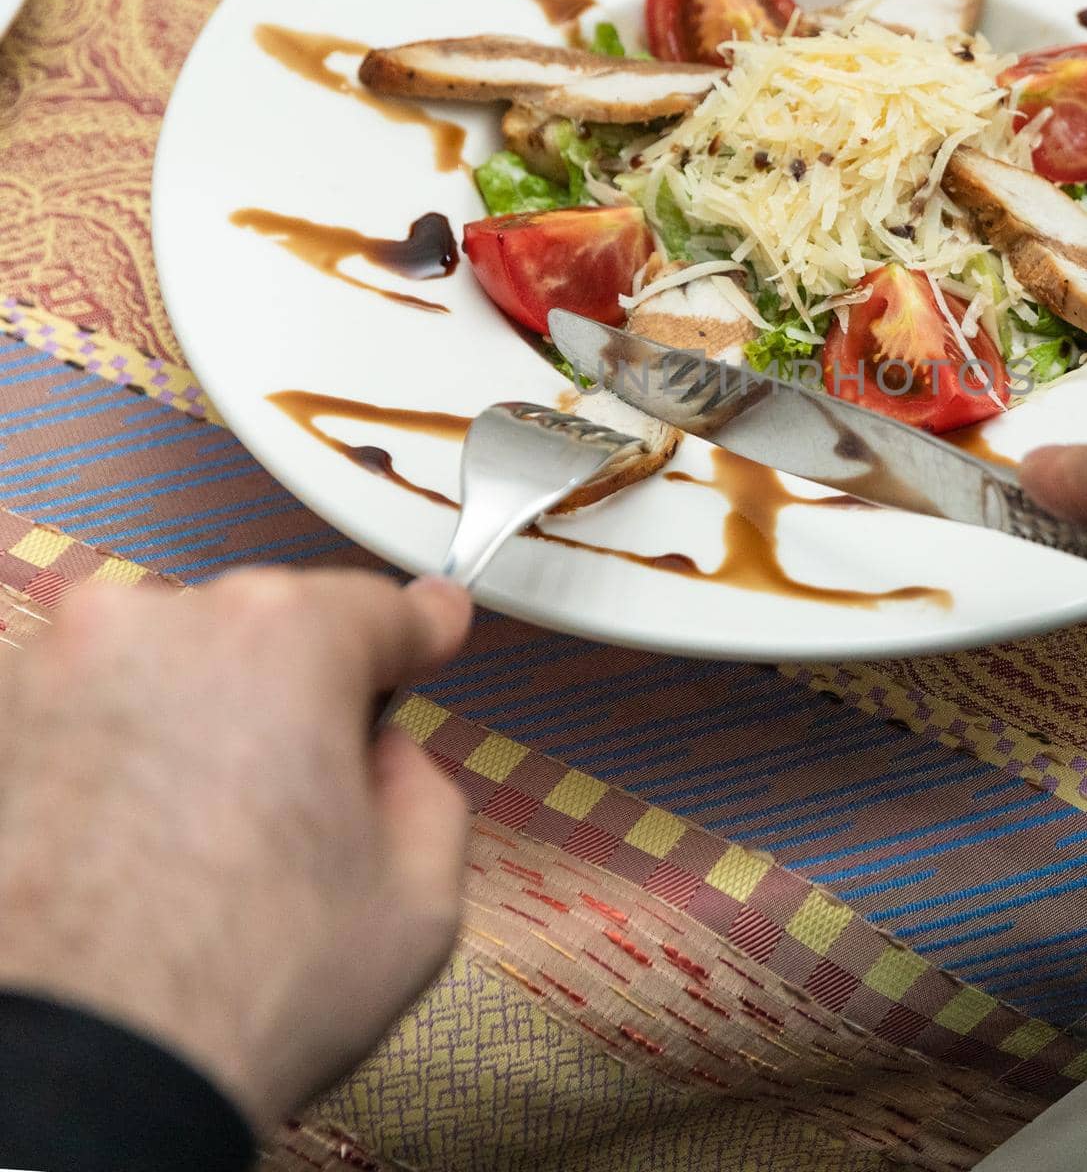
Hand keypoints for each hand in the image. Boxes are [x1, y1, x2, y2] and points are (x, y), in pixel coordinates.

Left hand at [0, 568, 471, 1133]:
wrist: (66, 1080)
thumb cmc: (225, 997)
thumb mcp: (420, 904)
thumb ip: (427, 790)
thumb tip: (388, 765)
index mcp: (285, 641)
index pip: (378, 609)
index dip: (420, 630)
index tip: (430, 627)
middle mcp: (162, 626)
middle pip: (263, 630)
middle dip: (295, 695)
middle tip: (302, 801)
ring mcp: (54, 671)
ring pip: (167, 670)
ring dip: (196, 725)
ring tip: (198, 844)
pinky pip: (84, 718)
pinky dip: (113, 761)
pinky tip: (130, 849)